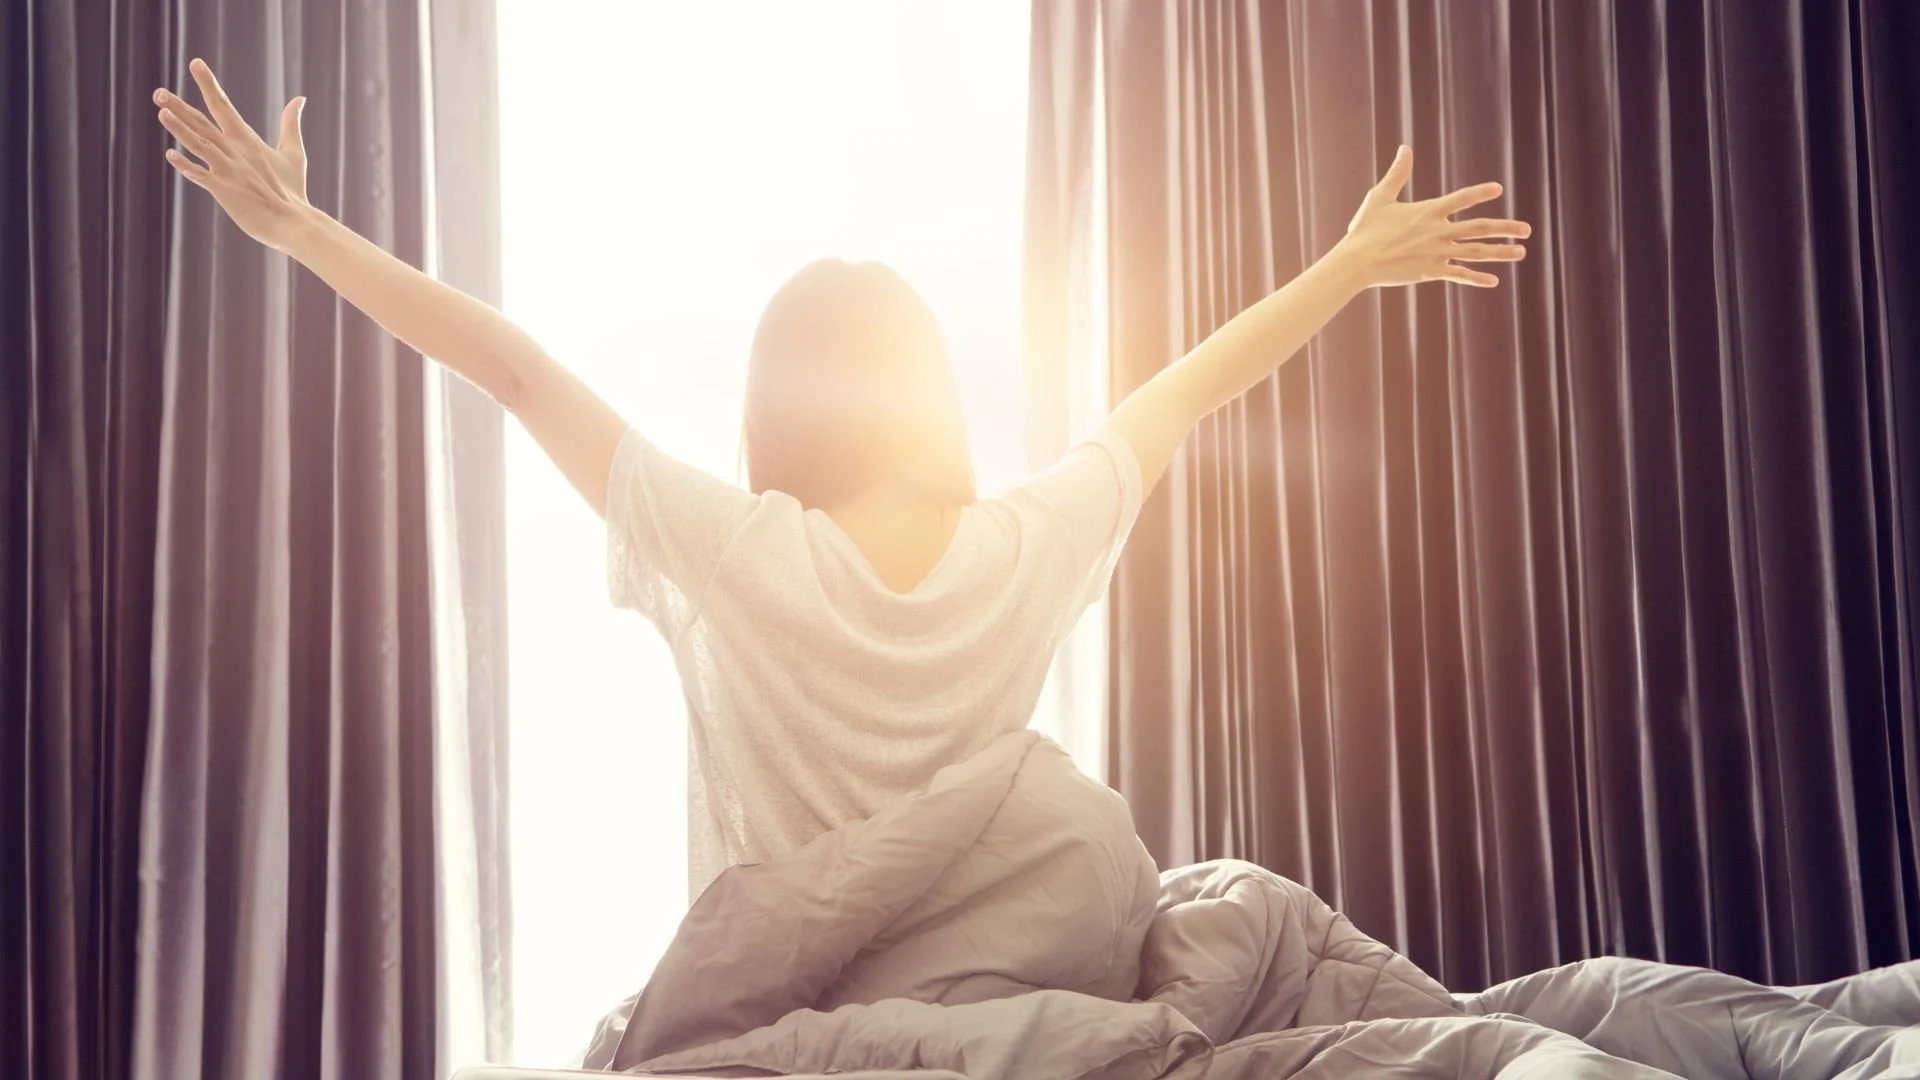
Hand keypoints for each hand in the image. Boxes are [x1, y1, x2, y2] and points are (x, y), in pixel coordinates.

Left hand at [155, 59, 312, 250]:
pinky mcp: (223, 189)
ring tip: (161, 110)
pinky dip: (185, 165)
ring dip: (179, 127)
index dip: (209, 84)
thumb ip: (291, 124)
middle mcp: (235, 150)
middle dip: (180, 106)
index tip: (195, 64)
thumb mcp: (294, 153)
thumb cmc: (293, 191)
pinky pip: (199, 175)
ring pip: (198, 143)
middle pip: (203, 122)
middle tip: (158, 92)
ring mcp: (228, 169)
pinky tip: (169, 154)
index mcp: (248, 140)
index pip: (223, 105)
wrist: (293, 222)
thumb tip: (300, 98)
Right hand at [1335, 145, 1529, 288]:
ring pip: (1476, 252)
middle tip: (1527, 229)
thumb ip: (1398, 173)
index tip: (1498, 189)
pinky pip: (1459, 275)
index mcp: (1428, 211)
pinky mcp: (1431, 272)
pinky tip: (1494, 280)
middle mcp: (1438, 231)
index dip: (1480, 193)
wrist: (1357, 262)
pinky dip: (1476, 278)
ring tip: (1521, 252)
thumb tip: (1405, 148)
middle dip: (1506, 228)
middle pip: (1479, 228)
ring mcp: (1437, 253)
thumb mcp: (1380, 197)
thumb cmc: (1365, 229)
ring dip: (1501, 252)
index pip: (1462, 199)